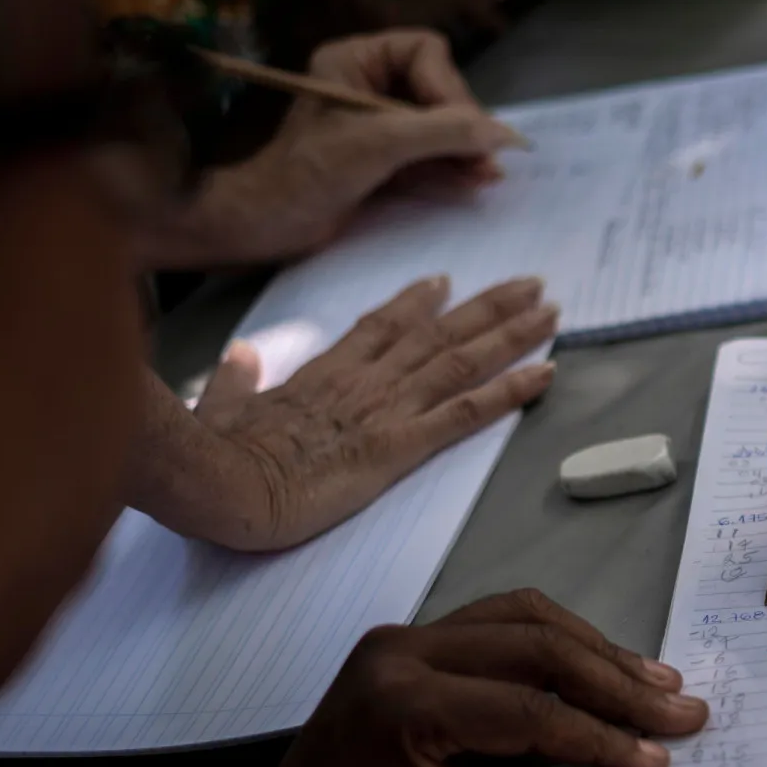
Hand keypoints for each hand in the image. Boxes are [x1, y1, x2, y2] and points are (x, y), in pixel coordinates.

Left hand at [146, 590, 707, 766]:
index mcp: (405, 708)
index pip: (530, 711)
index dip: (604, 736)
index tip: (661, 757)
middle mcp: (401, 652)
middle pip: (535, 645)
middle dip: (616, 681)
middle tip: (681, 707)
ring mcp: (401, 639)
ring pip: (522, 617)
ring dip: (593, 650)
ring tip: (655, 681)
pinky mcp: (407, 642)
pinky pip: (496, 622)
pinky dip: (555, 641)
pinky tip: (597, 666)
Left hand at [184, 30, 521, 264]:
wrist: (264, 226)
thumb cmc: (308, 174)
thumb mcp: (379, 145)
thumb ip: (444, 132)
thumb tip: (507, 135)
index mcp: (355, 60)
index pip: (425, 53)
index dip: (448, 87)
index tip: (462, 127)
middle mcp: (369, 83)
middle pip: (438, 88)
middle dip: (463, 123)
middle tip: (484, 159)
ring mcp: (378, 123)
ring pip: (439, 124)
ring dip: (464, 148)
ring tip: (488, 175)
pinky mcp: (384, 158)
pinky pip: (430, 153)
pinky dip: (452, 167)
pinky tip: (475, 182)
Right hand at [188, 275, 555, 549]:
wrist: (221, 483)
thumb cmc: (215, 457)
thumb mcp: (220, 408)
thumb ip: (237, 377)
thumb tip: (240, 351)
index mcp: (325, 373)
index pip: (381, 327)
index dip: (418, 303)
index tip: (445, 283)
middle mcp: (366, 380)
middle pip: (439, 332)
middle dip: (488, 306)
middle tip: (529, 284)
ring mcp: (387, 408)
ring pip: (463, 358)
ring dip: (512, 333)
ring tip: (551, 311)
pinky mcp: (401, 444)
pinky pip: (468, 411)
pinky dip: (512, 390)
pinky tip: (546, 372)